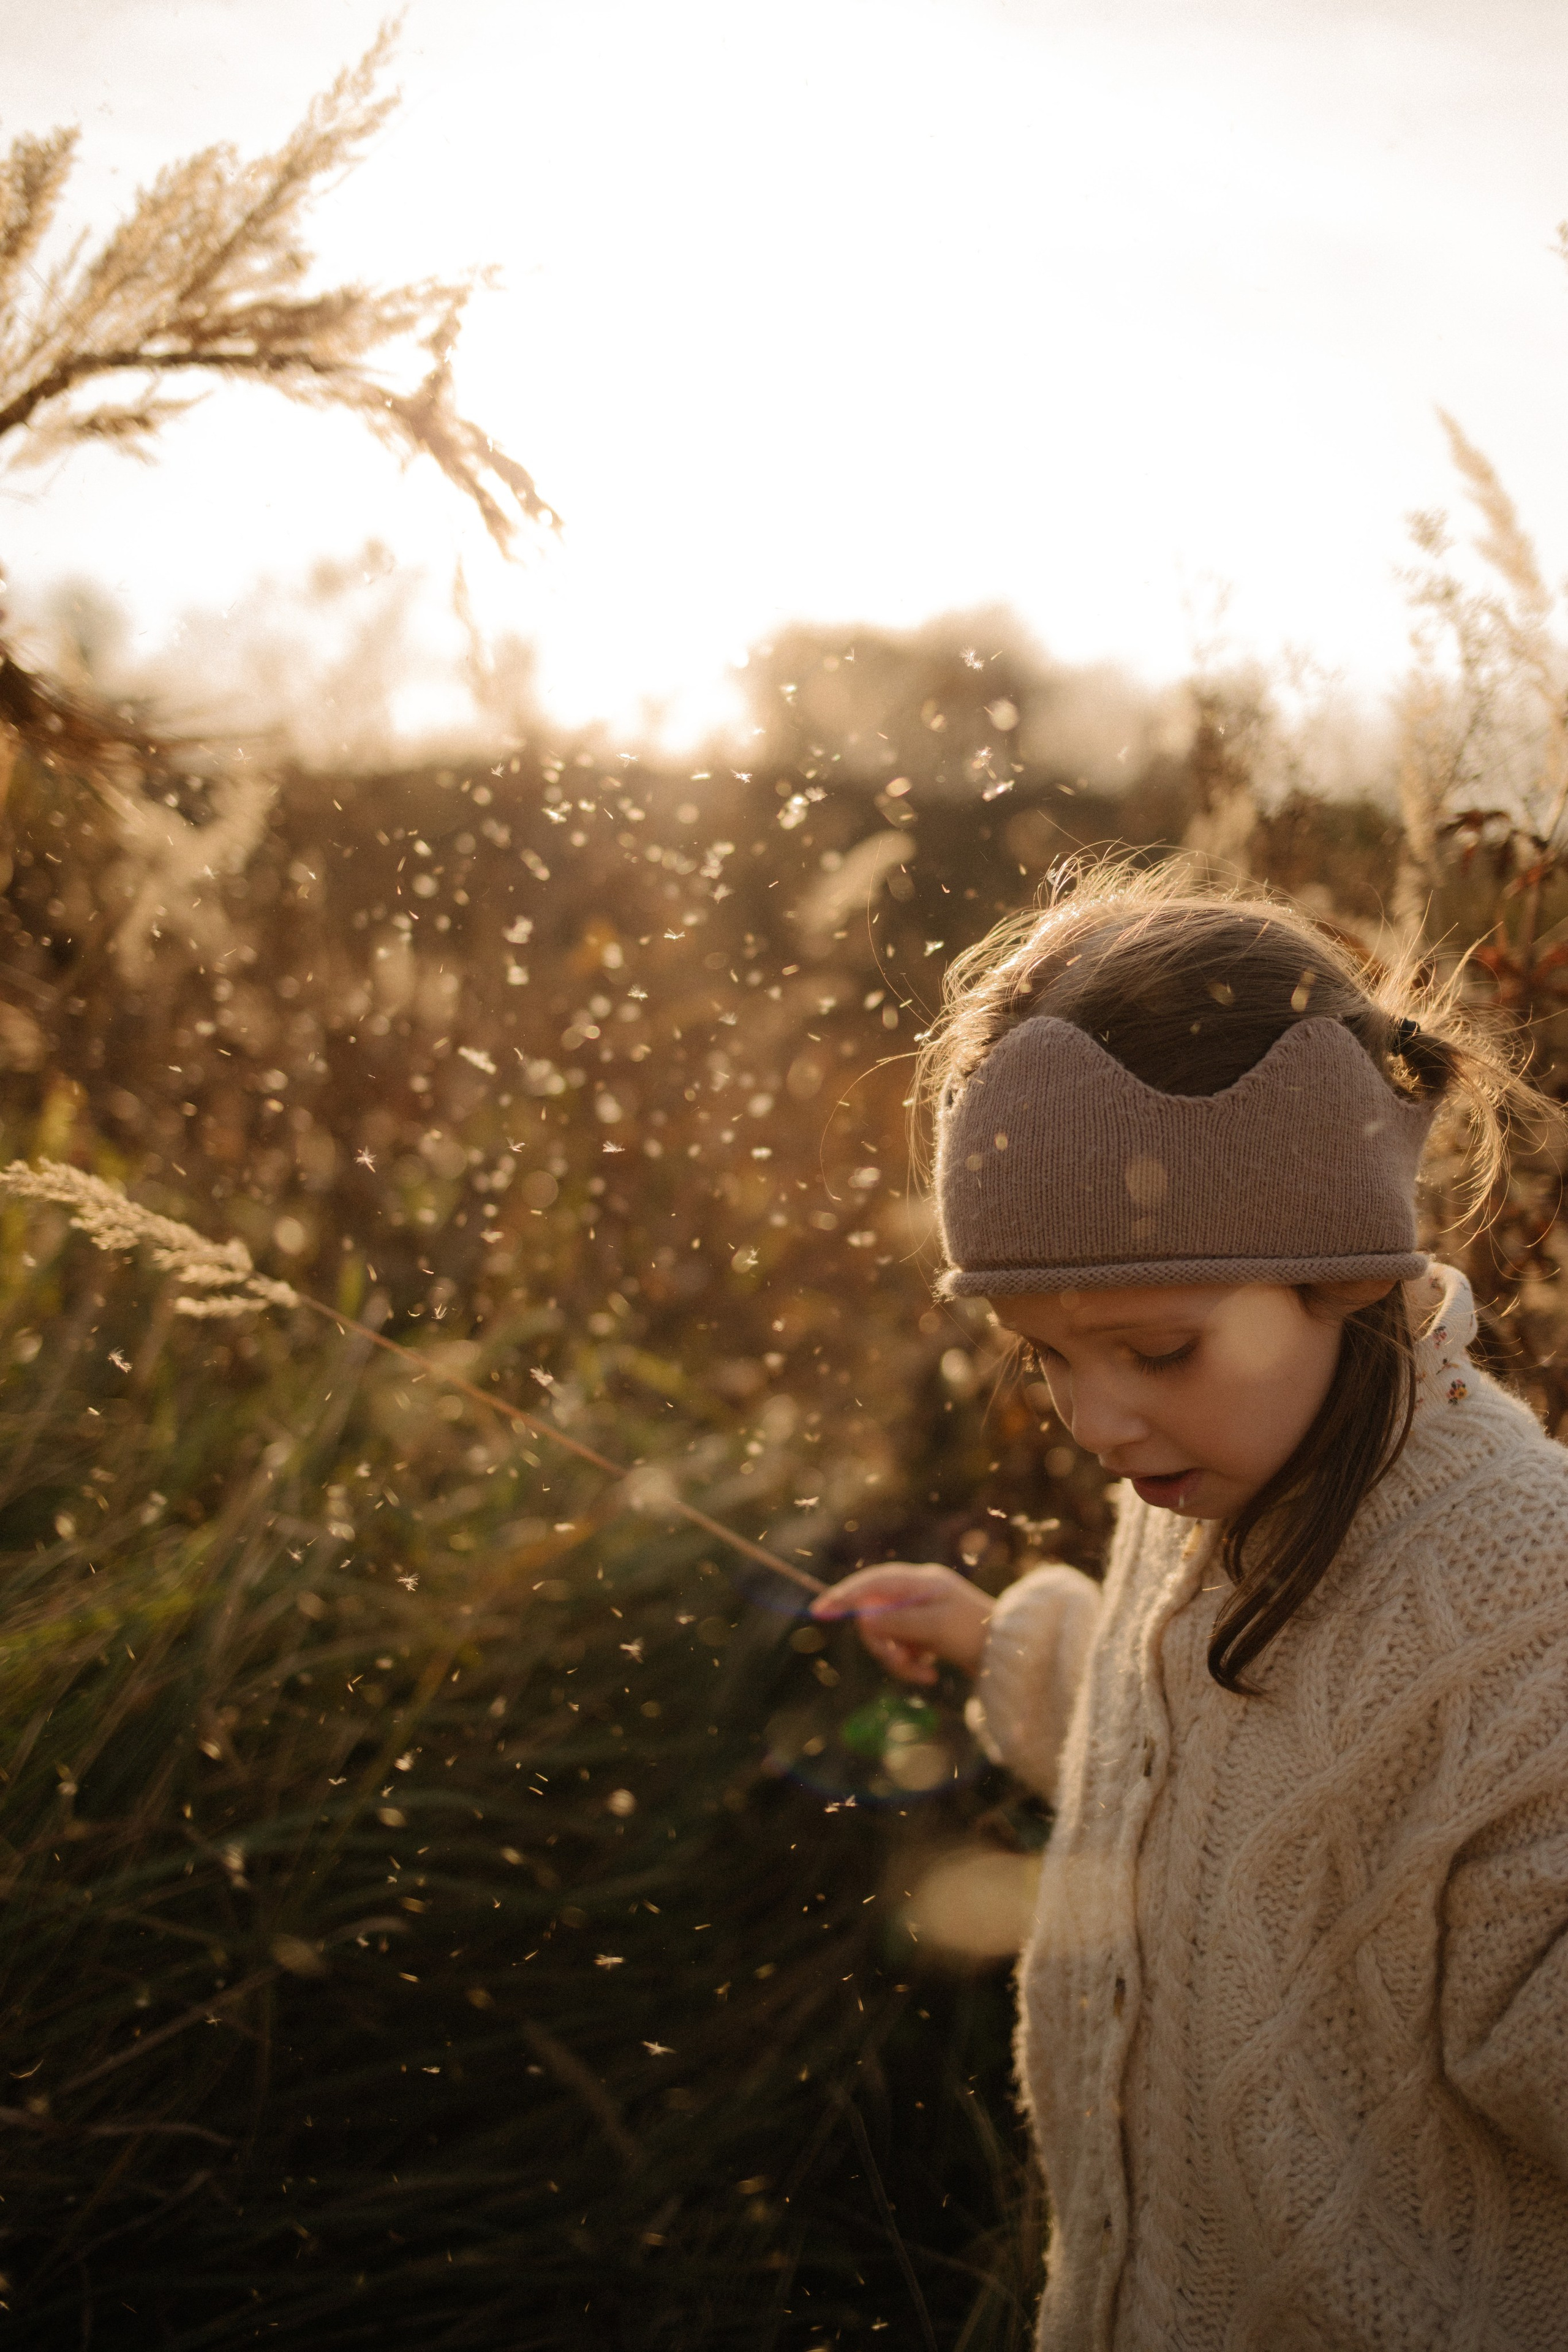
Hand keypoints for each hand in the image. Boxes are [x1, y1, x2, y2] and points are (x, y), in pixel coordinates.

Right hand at [809, 1563, 993, 1685]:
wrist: (1015, 1656)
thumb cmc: (977, 1634)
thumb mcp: (935, 1628)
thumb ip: (896, 1621)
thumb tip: (862, 1617)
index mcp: (922, 1581)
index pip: (873, 1583)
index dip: (844, 1595)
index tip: (819, 1610)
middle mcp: (920, 1592)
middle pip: (876, 1615)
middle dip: (883, 1644)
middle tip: (902, 1663)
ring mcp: (924, 1613)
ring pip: (888, 1635)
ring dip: (899, 1660)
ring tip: (924, 1674)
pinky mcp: (929, 1634)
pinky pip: (903, 1648)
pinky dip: (911, 1664)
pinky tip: (930, 1673)